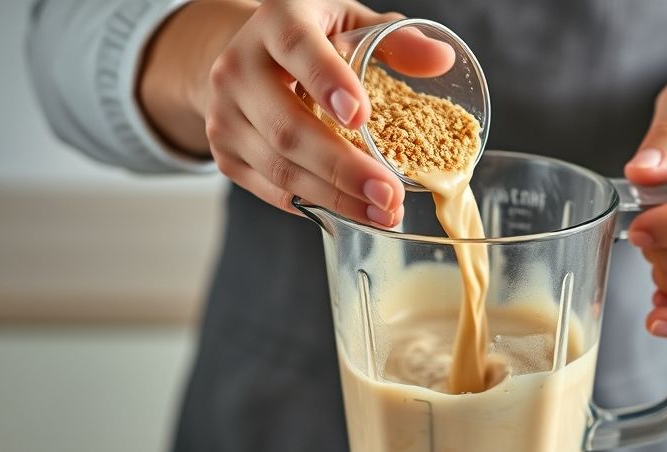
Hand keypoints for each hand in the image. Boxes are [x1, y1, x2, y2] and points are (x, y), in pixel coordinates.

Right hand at [139, 0, 452, 225]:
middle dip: (343, 168)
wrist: (246, 58)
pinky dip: (315, 204)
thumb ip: (395, 40)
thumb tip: (441, 60)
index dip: (327, 82)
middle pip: (287, 128)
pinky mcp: (224, 153)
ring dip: (335, 197)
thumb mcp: (351, 23)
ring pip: (280, 168)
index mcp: (276, 22)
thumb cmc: (312, 40)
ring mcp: (225, 115)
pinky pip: (271, 189)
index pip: (297, 49)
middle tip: (389, 194)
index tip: (360, 117)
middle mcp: (239, 67)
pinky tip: (353, 212)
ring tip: (383, 213)